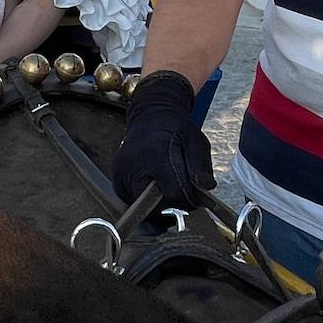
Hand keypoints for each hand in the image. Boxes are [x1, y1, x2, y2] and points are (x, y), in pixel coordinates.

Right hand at [112, 72, 215, 208]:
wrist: (150, 116)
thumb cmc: (176, 129)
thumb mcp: (196, 141)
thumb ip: (201, 166)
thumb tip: (205, 188)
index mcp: (155, 154)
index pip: (174, 194)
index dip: (189, 197)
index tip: (195, 192)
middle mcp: (133, 166)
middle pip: (158, 204)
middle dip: (173, 200)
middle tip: (181, 186)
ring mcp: (121, 175)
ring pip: (146, 207)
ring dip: (160, 201)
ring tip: (167, 181)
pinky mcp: (117, 182)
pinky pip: (135, 202)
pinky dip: (147, 199)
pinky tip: (154, 182)